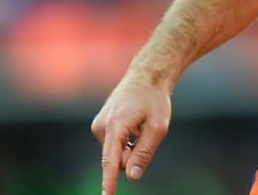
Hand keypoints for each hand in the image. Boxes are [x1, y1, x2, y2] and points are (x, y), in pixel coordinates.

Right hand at [91, 72, 171, 194]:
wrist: (147, 75)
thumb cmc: (155, 99)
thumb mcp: (158, 126)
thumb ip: (144, 153)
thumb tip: (132, 177)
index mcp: (115, 126)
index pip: (110, 162)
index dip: (108, 182)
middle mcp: (101, 127)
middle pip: (118, 160)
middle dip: (133, 155)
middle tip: (147, 132)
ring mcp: (99, 126)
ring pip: (116, 153)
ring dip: (131, 145)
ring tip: (140, 122)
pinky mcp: (100, 126)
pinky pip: (115, 145)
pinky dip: (127, 140)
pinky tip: (134, 123)